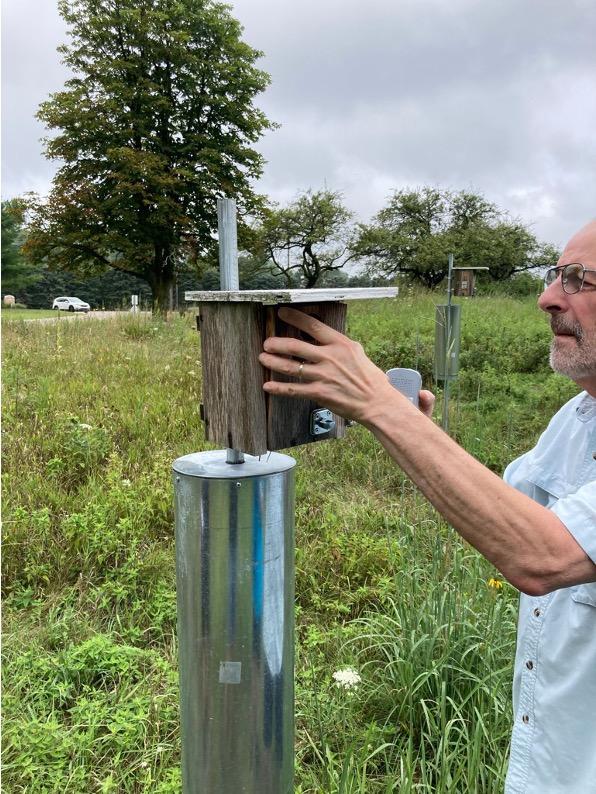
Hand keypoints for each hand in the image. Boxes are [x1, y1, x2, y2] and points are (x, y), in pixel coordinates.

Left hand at [258, 307, 433, 424]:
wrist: (376, 401)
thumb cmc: (368, 377)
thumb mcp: (357, 352)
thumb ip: (338, 344)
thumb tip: (323, 337)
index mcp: (340, 344)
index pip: (313, 326)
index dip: (295, 317)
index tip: (282, 312)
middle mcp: (330, 357)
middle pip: (295, 346)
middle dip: (276, 343)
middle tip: (267, 343)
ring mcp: (323, 375)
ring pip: (290, 366)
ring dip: (273, 362)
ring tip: (263, 358)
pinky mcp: (319, 393)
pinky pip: (294, 389)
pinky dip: (278, 388)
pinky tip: (268, 386)